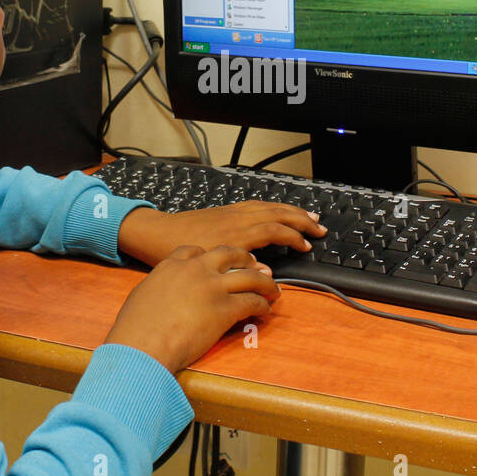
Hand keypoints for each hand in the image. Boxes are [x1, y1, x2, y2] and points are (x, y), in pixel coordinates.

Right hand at [105, 245, 281, 372]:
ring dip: (265, 282)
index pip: (197, 250)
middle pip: (230, 254)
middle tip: (255, 265)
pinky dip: (262, 305)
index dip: (211, 254)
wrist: (142, 345)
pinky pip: (252, 301)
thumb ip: (158, 288)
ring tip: (273, 289)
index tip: (219, 261)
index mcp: (172, 265)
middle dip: (246, 258)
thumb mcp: (142, 296)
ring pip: (250, 276)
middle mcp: (195, 270)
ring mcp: (212, 287)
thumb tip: (162, 295)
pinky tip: (265, 311)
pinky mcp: (225, 309)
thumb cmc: (135, 329)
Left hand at [117, 202, 327, 267]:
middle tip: (320, 227)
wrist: (156, 234)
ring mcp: (231, 213)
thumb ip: (239, 270)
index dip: (295, 238)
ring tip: (308, 215)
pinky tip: (278, 210)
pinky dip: (273, 206)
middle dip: (301, 219)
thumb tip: (267, 271)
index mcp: (236, 234)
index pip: (276, 231)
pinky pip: (256, 204)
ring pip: (268, 207)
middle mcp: (237, 219)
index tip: (308, 248)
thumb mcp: (208, 269)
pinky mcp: (224, 211)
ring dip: (290, 210)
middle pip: (277, 214)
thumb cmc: (178, 254)